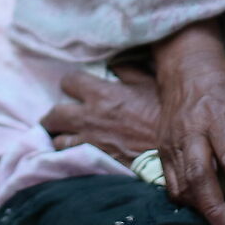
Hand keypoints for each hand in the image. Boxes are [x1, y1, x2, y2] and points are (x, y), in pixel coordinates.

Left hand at [41, 66, 163, 164]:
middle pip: (53, 115)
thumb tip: (115, 63)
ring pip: (57, 141)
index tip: (75, 88)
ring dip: (60, 138)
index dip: (71, 84)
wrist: (172, 152)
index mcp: (101, 94)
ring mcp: (89, 142)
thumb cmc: (162, 115)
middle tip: (58, 118)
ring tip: (65, 138)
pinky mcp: (94, 162)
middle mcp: (89, 117)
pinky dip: (68, 157)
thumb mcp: (148, 84)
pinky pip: (69, 159)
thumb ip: (127, 71)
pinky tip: (73, 156)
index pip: (69, 82)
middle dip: (53, 116)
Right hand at [152, 21, 224, 224]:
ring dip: (201, 210)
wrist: (185, 69)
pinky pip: (169, 183)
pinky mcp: (161, 149)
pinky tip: (202, 212)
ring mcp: (172, 141)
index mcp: (218, 115)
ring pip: (181, 183)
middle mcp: (191, 130)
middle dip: (216, 208)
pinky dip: (185, 201)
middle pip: (200, 175)